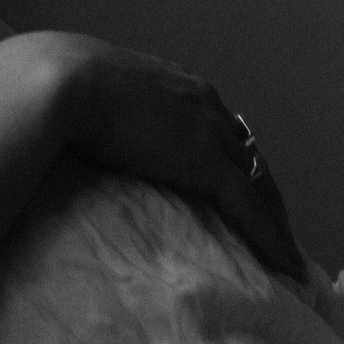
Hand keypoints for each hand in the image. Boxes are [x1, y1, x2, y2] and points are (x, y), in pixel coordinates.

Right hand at [36, 32, 306, 278]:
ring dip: (274, 217)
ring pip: (258, 180)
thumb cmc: (59, 83)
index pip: (219, 125)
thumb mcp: (94, 91)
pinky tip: (281, 261)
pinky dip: (269, 235)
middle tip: (274, 226)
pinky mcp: (206, 161)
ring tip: (285, 251)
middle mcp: (203, 102)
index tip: (236, 184)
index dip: (231, 157)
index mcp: (176, 83)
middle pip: (247, 152)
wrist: (62, 81)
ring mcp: (208, 130)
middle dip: (262, 190)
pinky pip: (248, 205)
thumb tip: (88, 129)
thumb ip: (106, 110)